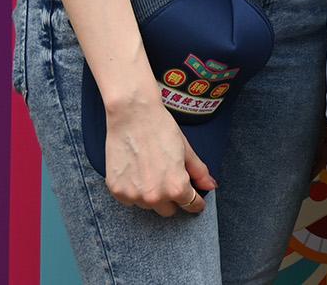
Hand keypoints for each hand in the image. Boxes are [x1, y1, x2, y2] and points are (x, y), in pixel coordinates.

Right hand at [102, 97, 216, 216]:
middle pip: (168, 210)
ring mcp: (133, 195)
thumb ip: (199, 172)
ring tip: (151, 170)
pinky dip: (134, 190)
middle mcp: (153, 197)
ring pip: (148, 206)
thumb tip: (210, 186)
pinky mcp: (116, 191)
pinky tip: (136, 171)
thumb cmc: (161, 129)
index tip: (196, 200)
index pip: (190, 205)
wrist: (132, 116)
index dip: (195, 202)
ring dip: (151, 195)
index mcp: (176, 187)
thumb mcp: (186, 150)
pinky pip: (130, 199)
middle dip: (172, 198)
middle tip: (170, 179)